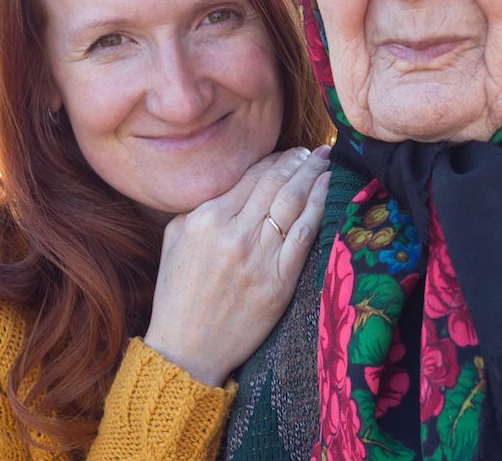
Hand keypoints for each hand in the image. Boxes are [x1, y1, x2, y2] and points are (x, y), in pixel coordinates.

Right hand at [143, 145, 330, 385]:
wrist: (186, 349)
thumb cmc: (177, 294)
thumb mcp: (174, 239)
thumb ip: (200, 206)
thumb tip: (235, 183)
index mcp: (205, 219)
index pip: (250, 176)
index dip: (274, 160)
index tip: (288, 153)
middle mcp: (233, 234)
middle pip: (275, 184)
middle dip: (297, 161)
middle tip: (312, 151)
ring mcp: (258, 258)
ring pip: (292, 203)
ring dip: (312, 176)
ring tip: (324, 161)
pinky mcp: (278, 282)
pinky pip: (304, 236)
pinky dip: (318, 207)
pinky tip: (327, 188)